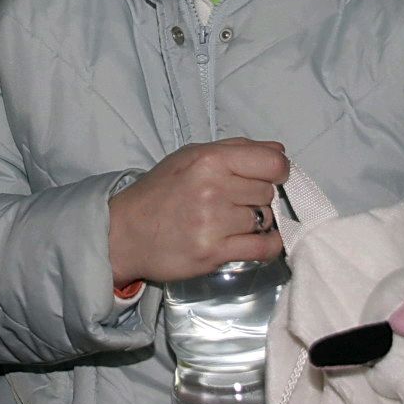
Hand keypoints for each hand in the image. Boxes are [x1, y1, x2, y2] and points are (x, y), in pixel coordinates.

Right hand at [108, 138, 286, 285]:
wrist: (123, 233)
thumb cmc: (158, 193)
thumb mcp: (190, 156)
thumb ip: (236, 149)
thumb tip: (280, 152)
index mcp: (209, 160)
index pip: (272, 164)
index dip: (277, 171)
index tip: (269, 177)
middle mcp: (213, 189)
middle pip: (268, 193)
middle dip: (257, 197)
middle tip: (234, 202)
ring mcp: (213, 223)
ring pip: (265, 220)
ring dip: (255, 222)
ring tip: (230, 221)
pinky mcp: (213, 253)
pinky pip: (263, 248)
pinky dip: (267, 245)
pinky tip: (255, 240)